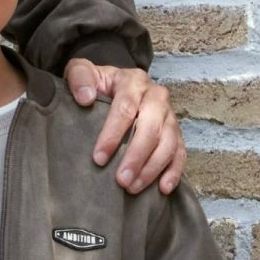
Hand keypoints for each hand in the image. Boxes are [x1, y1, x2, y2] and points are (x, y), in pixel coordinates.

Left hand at [63, 60, 185, 194]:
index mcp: (133, 81)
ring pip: (168, 143)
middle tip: (121, 180)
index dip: (113, 135)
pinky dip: (174, 171)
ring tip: (133, 188)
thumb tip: (86, 98)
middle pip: (151, 128)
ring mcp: (169, 115)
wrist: (113, 84)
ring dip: (152, 168)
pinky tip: (163, 188)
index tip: (98, 158)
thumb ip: (79, 78)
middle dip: (136, 156)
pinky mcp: (175, 132)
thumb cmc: (96, 83)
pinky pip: (180, 153)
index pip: (125, 108)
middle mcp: (156, 96)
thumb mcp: (81, 71)